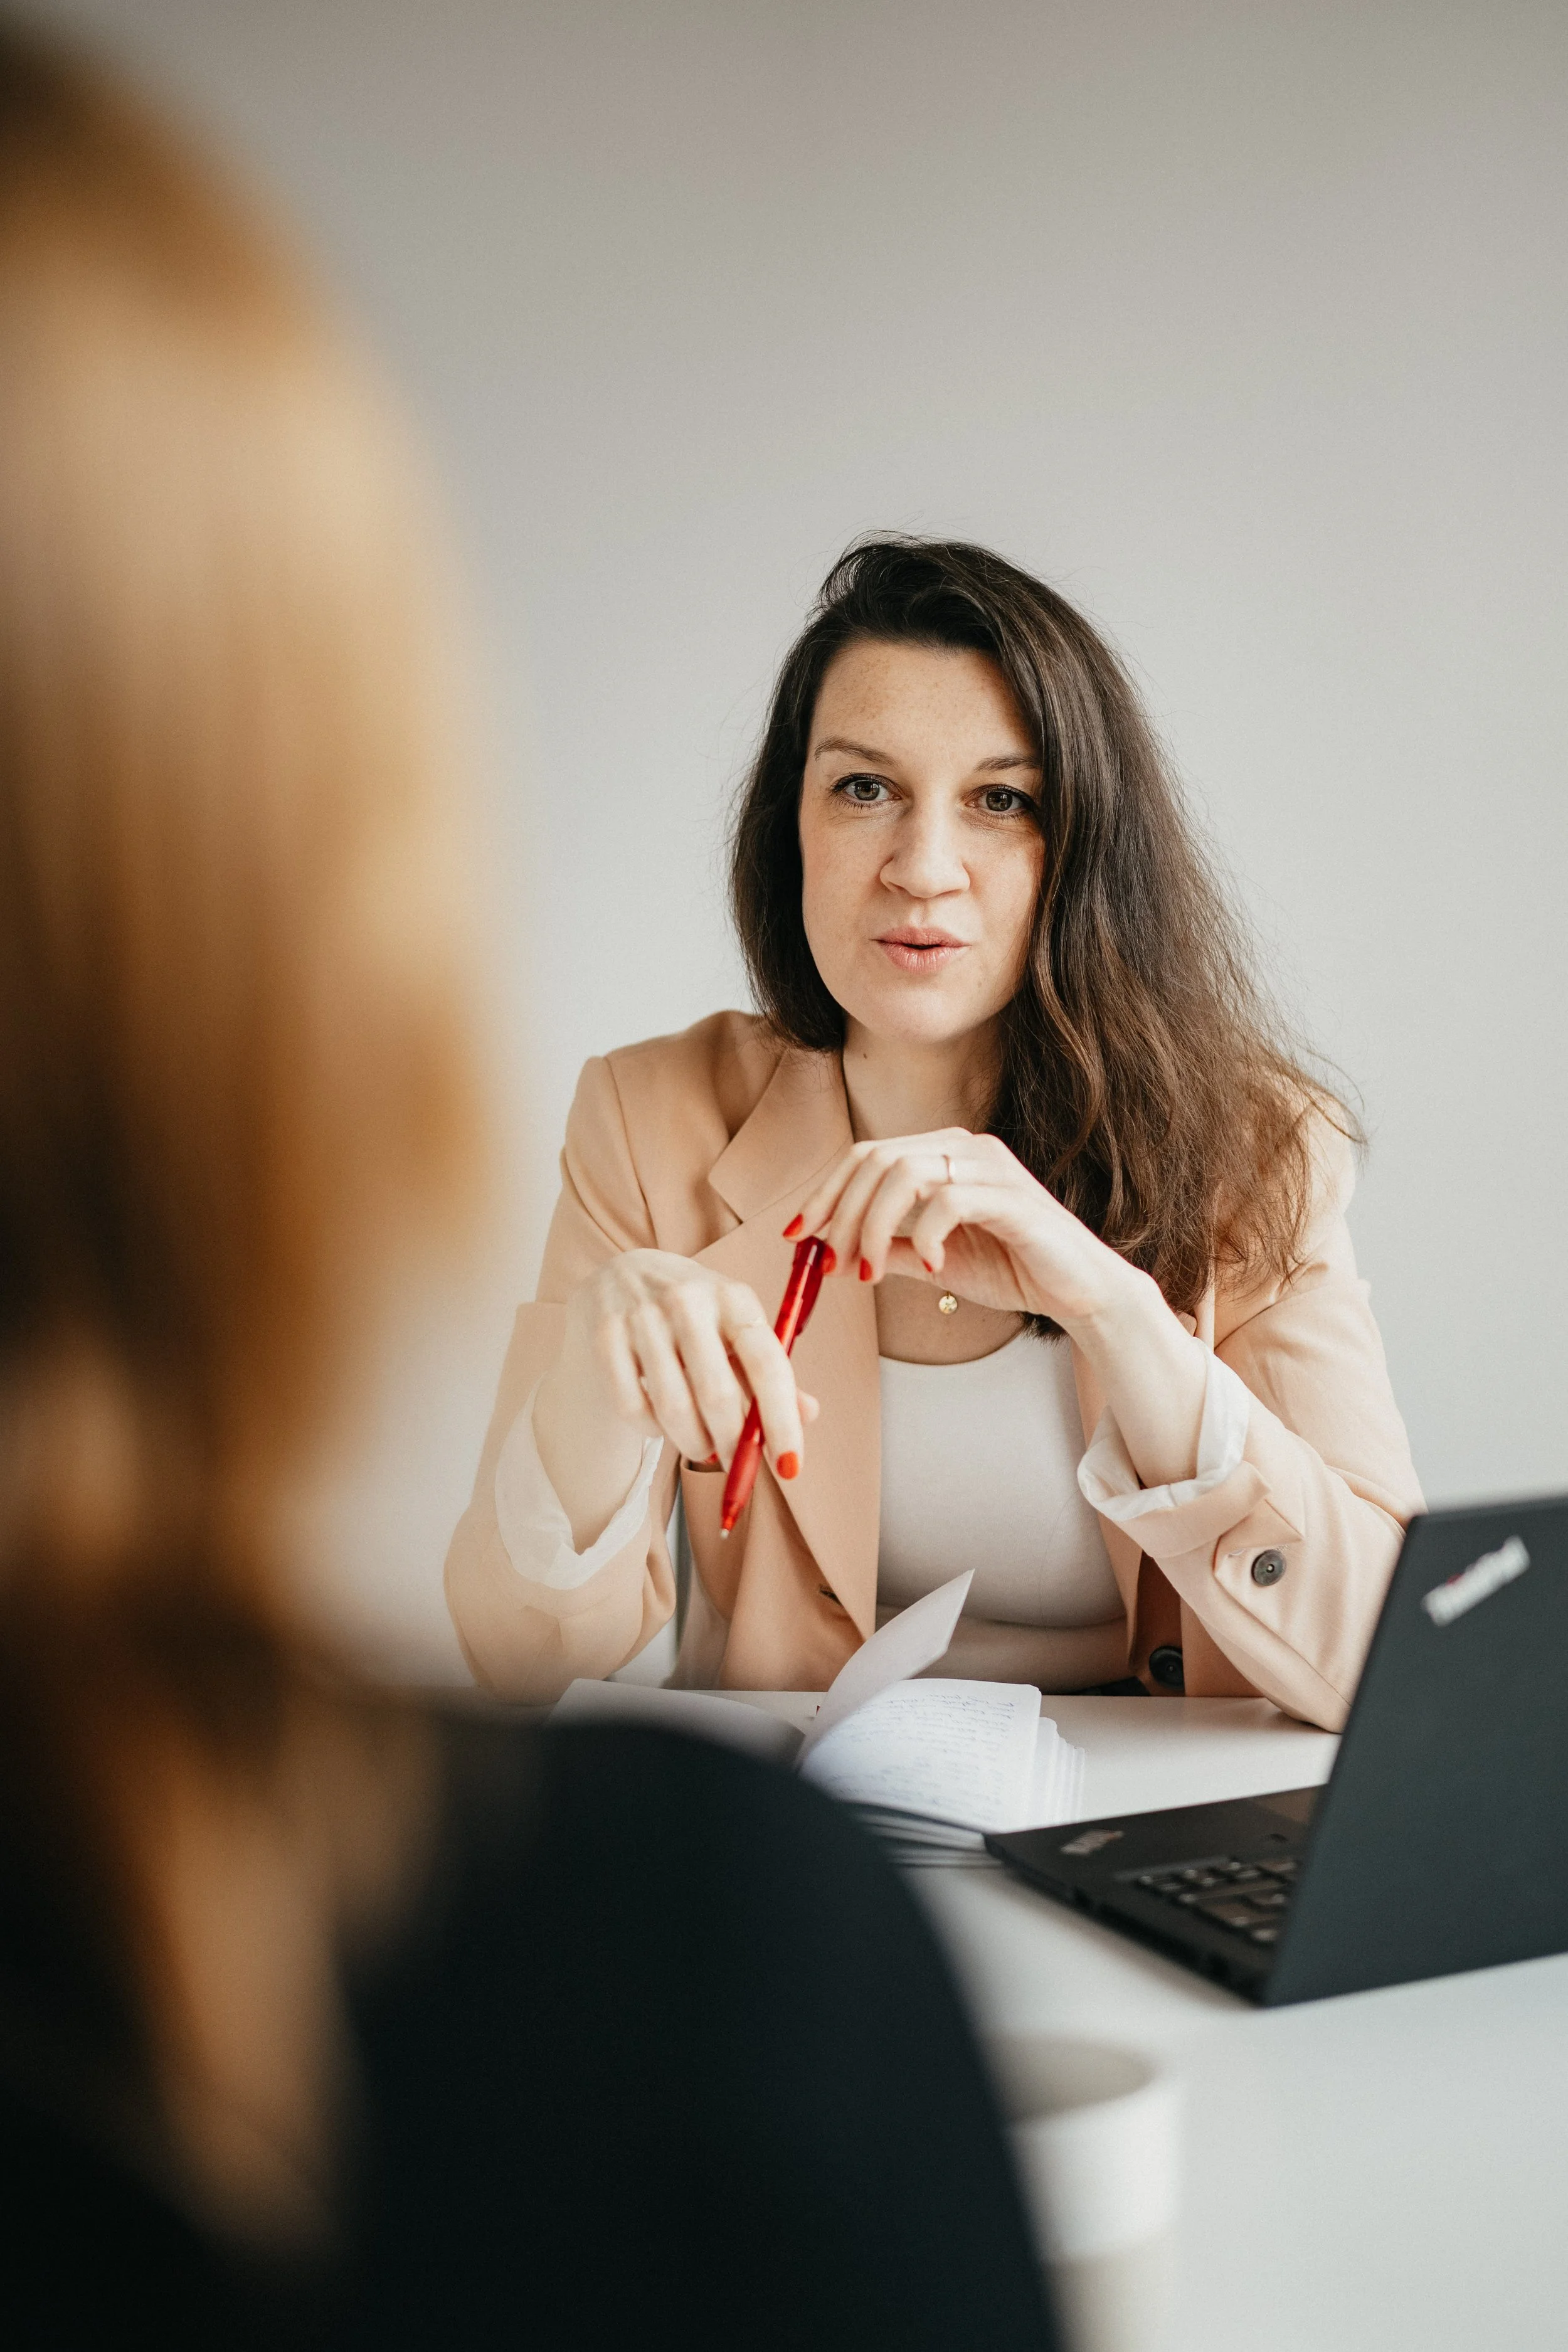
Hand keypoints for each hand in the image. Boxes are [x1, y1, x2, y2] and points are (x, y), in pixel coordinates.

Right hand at [552, 1249, 817, 1477]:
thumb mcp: (736, 1326)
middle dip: (732, 1445)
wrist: (621, 1274)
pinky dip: (652, 1430)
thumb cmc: (695, 1312)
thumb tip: (809, 1414)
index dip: (781, 1420)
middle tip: (739, 1469)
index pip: (766, 1364)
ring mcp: (641, 1315)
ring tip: (703, 1449)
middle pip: (717, 1394)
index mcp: (733, 1296)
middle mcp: (687, 1299)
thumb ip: (770, 1370)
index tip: (790, 1467)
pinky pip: (632, 1407)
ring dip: (694, 1444)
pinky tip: (661, 1424)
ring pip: (672, 1407)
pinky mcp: (604, 1335)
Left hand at [790, 1129, 1209, 1490]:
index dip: (825, 1192)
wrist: (1079, 1292)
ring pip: (905, 1174)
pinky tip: (933, 1266)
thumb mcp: (937, 1260)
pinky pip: (949, 1201)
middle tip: (832, 1261)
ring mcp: (991, 1168)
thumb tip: (838, 1254)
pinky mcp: (1013, 1197)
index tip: (797, 1235)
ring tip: (870, 1271)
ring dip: (875, 1227)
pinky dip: (928, 1236)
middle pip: (877, 1159)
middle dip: (842, 1213)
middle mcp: (966, 1147)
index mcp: (945, 1153)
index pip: (867, 1155)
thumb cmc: (1013, 1268)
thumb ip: (894, 1249)